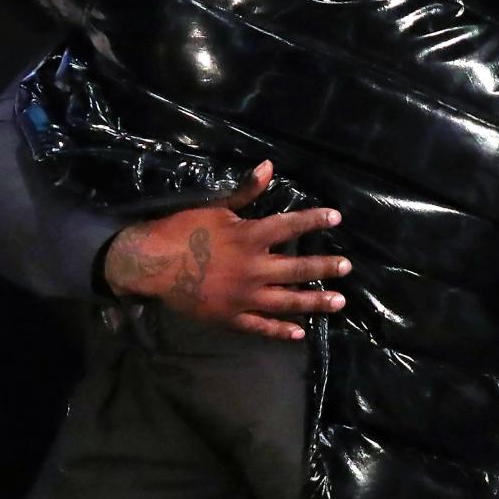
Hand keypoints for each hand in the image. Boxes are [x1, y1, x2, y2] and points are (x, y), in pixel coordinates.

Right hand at [104, 160, 348, 339]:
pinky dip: (281, 330)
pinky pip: (261, 326)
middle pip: (297, 268)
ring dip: (314, 301)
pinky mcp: (230, 316)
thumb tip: (269, 167)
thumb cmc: (183, 230)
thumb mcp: (216, 207)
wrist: (151, 263)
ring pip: (287, 301)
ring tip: (338, 302)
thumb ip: (246, 192)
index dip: (314, 220)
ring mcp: (243, 297)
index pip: (290, 226)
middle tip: (347, 267)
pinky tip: (299, 331)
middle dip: (324, 267)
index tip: (337, 219)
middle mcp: (253, 268)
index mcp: (250, 238)